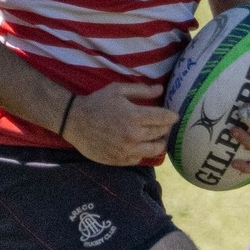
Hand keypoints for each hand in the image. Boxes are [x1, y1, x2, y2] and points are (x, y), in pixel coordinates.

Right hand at [61, 81, 177, 165]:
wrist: (74, 121)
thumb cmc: (97, 102)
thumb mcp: (118, 90)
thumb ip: (141, 90)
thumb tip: (161, 89)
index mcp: (135, 116)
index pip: (163, 119)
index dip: (172, 117)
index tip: (174, 116)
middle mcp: (133, 135)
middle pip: (160, 134)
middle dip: (166, 128)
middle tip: (165, 125)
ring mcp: (126, 150)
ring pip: (154, 150)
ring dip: (159, 143)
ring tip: (158, 138)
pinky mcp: (119, 160)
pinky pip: (139, 158)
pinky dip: (143, 152)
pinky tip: (140, 145)